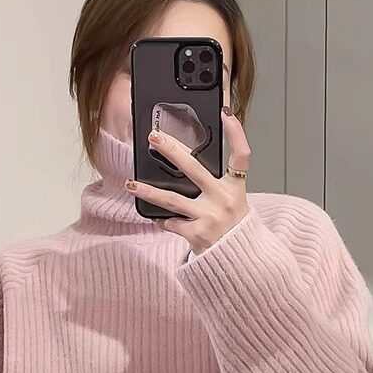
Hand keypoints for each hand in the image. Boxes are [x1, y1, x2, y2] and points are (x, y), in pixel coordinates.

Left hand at [125, 107, 250, 254]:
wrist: (239, 259)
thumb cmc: (232, 226)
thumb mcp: (233, 200)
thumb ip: (215, 183)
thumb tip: (183, 164)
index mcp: (235, 187)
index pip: (241, 155)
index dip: (236, 133)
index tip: (225, 113)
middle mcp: (223, 199)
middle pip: (194, 169)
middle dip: (172, 150)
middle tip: (154, 137)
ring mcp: (209, 217)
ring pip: (172, 200)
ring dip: (149, 191)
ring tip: (131, 184)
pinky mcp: (197, 234)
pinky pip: (172, 223)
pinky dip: (163, 221)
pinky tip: (158, 219)